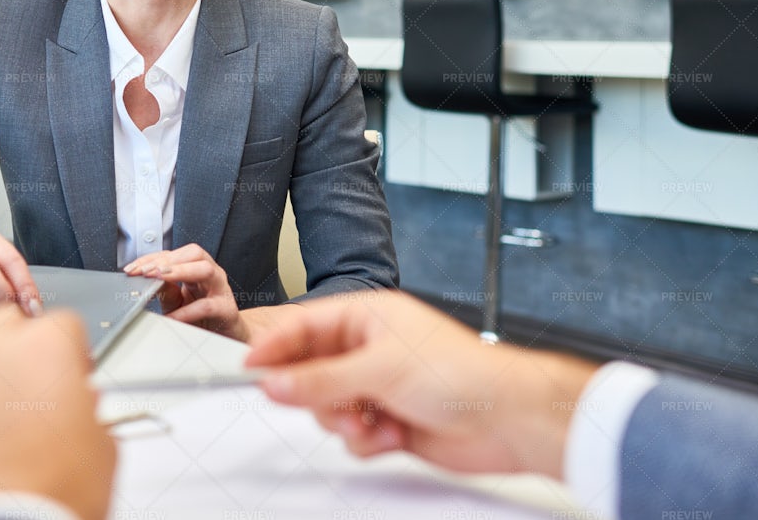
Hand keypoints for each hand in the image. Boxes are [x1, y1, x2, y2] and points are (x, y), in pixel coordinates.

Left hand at [0, 305, 115, 519]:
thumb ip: (90, 412)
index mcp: (45, 350)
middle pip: (5, 325)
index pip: (63, 324)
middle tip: (37, 388)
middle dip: (21, 348)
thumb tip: (80, 411)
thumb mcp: (103, 449)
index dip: (73, 352)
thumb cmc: (52, 493)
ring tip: (5, 439)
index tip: (76, 376)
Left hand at [125, 243, 246, 340]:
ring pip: (205, 269)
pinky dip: (187, 311)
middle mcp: (211, 273)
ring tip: (160, 278)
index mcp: (197, 268)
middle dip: (167, 260)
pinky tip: (172, 317)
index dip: (151, 259)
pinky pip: (207, 306)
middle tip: (145, 271)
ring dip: (180, 271)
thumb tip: (147, 280)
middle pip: (194, 253)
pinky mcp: (227, 309)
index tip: (132, 269)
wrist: (229, 337)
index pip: (174, 254)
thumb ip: (165, 291)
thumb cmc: (203, 317)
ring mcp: (221, 289)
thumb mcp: (177, 303)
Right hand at [244, 290, 598, 477]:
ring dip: (346, 422)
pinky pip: (352, 435)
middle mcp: (369, 349)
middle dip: (320, 396)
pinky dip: (367, 440)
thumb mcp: (380, 369)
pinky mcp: (388, 420)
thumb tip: (275, 382)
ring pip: (328, 408)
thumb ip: (321, 380)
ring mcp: (377, 386)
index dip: (274, 347)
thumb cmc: (463, 374)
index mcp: (366, 317)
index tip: (249, 368)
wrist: (508, 420)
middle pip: (310, 372)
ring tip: (372, 422)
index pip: (303, 326)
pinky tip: (393, 434)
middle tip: (330, 405)